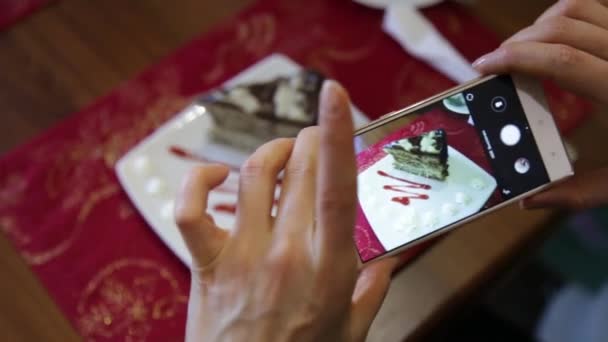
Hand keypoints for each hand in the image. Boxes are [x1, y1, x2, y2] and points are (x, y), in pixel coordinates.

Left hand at [174, 81, 398, 341]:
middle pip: (299, 170)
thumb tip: (389, 257)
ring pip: (253, 176)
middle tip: (316, 139)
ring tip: (282, 153)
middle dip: (310, 141)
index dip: (337, 135)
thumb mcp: (352, 331)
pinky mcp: (207, 263)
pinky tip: (215, 175)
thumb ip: (373, 289)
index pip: (338, 188)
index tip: (334, 96)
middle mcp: (286, 253)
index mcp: (329, 268)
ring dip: (271, 152)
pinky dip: (198, 181)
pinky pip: (190, 209)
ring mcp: (242, 255)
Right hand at [473, 0, 607, 209]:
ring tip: (524, 47)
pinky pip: (598, 4)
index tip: (484, 65)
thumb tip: (529, 200)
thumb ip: (578, 192)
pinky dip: (571, 12)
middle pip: (562, 25)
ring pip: (579, 5)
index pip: (561, 59)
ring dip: (542, 22)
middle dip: (520, 38)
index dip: (515, 57)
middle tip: (498, 61)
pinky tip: (559, 33)